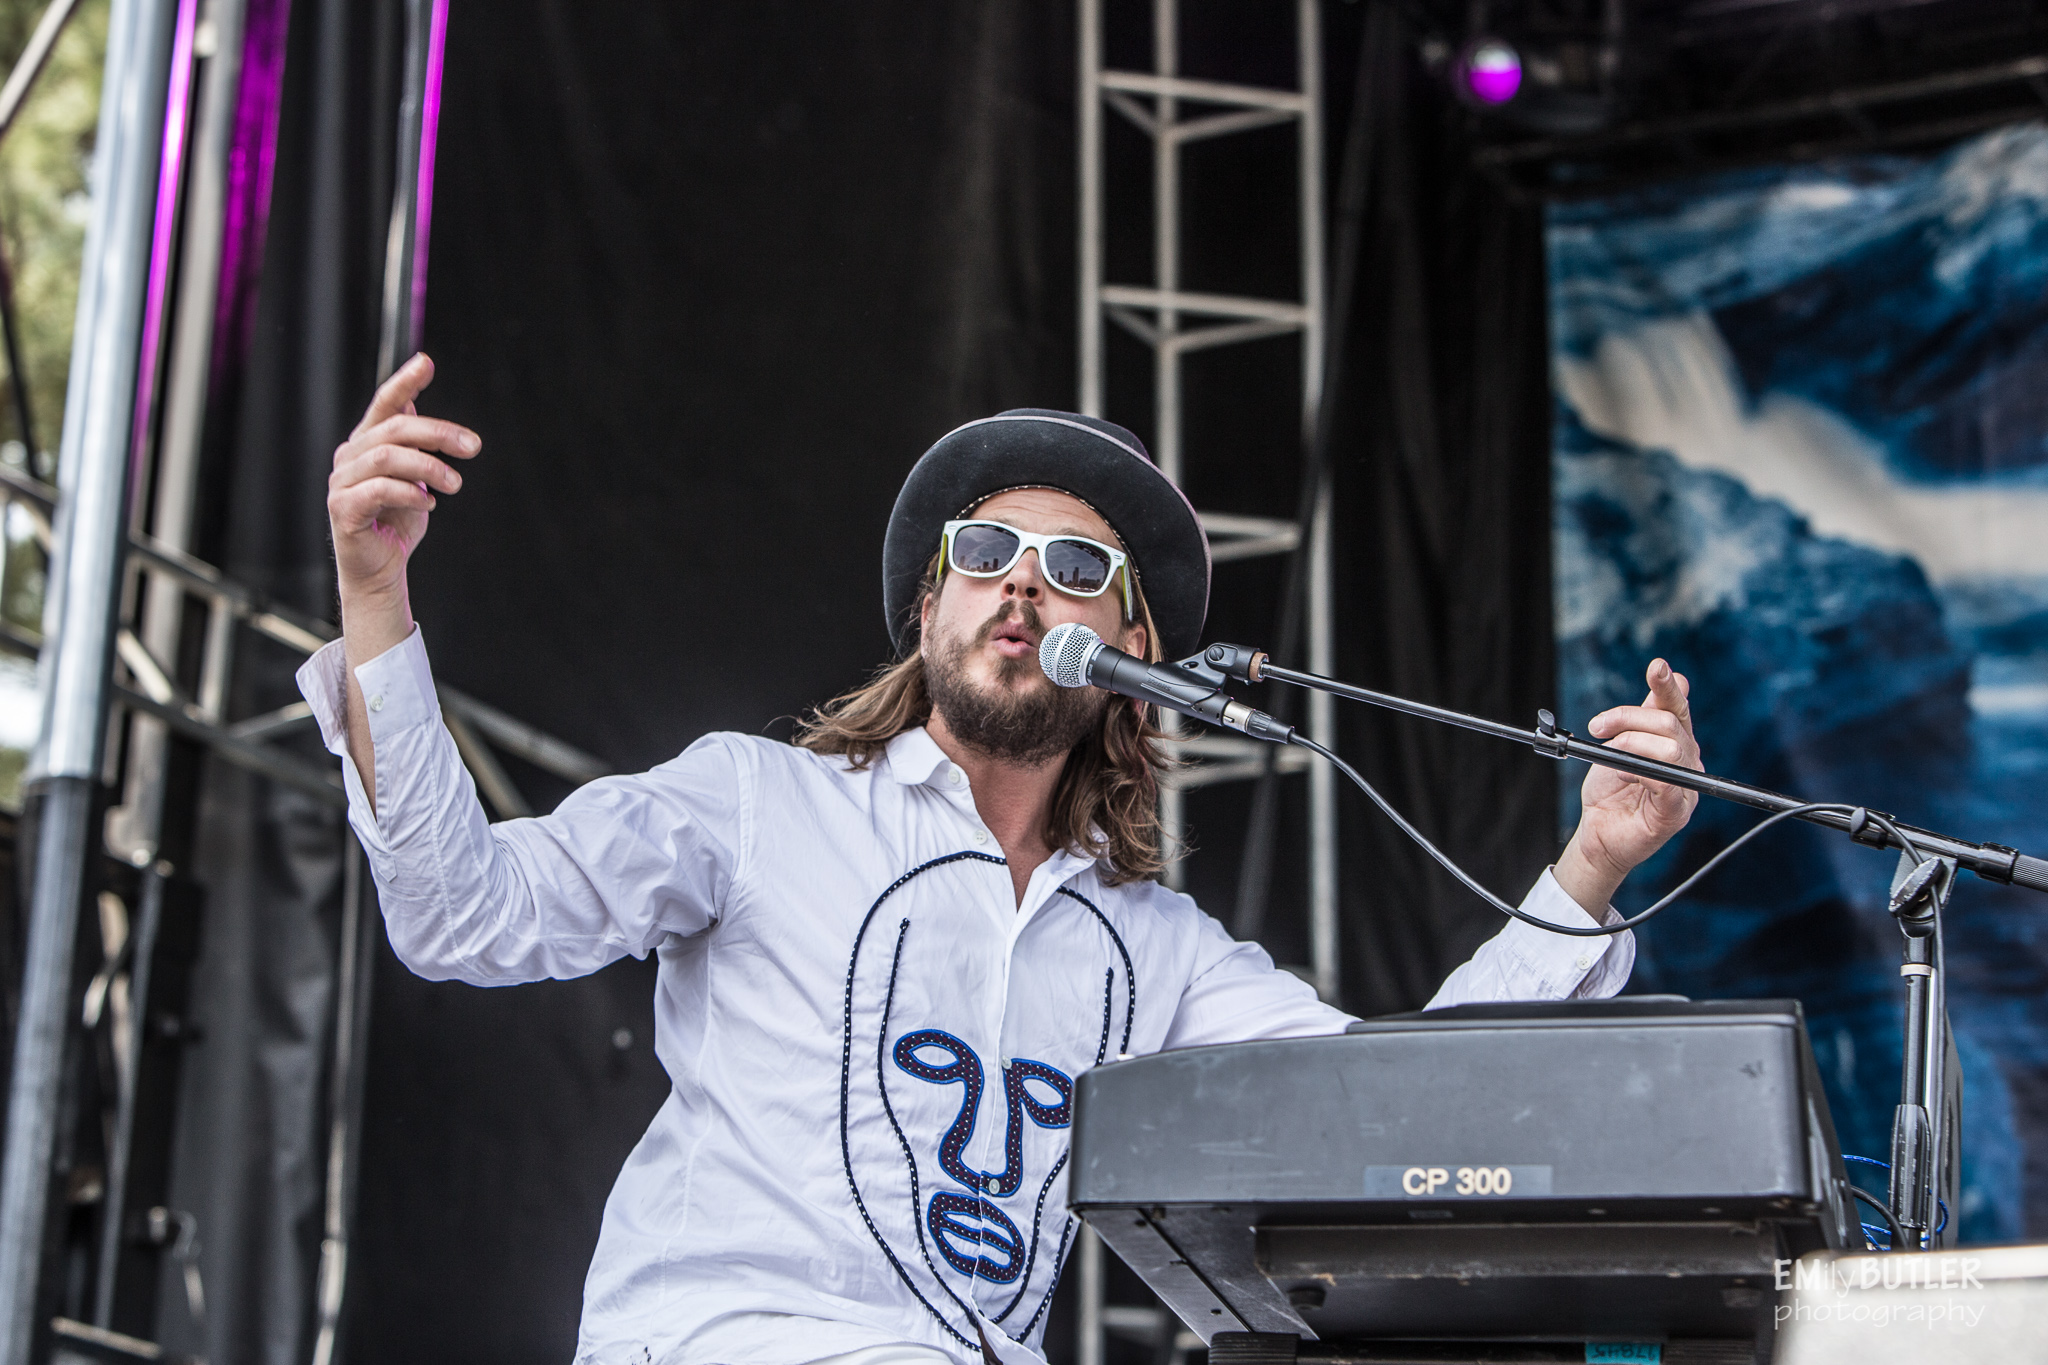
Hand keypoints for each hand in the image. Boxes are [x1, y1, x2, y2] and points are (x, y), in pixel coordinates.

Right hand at [326, 353, 478, 633]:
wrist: (382, 570)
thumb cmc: (397, 522)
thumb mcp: (413, 478)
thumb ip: (412, 445)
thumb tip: (416, 405)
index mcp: (367, 444)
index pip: (385, 404)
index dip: (404, 382)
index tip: (427, 363)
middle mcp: (350, 457)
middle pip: (395, 428)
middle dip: (438, 433)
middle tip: (473, 447)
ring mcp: (342, 482)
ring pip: (388, 456)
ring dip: (430, 467)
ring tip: (456, 485)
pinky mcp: (342, 509)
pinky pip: (379, 489)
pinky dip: (410, 493)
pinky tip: (429, 505)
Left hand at [1553, 658, 1701, 915]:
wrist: (1596, 833)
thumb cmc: (1608, 792)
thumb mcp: (1618, 746)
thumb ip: (1641, 718)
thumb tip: (1676, 679)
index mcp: (1675, 744)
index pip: (1677, 709)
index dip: (1668, 687)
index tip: (1657, 666)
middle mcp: (1688, 763)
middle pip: (1671, 723)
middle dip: (1628, 718)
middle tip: (1598, 728)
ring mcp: (1686, 788)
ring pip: (1671, 747)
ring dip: (1631, 744)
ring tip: (1610, 758)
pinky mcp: (1677, 812)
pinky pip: (1668, 782)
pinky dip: (1639, 770)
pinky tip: (1622, 773)